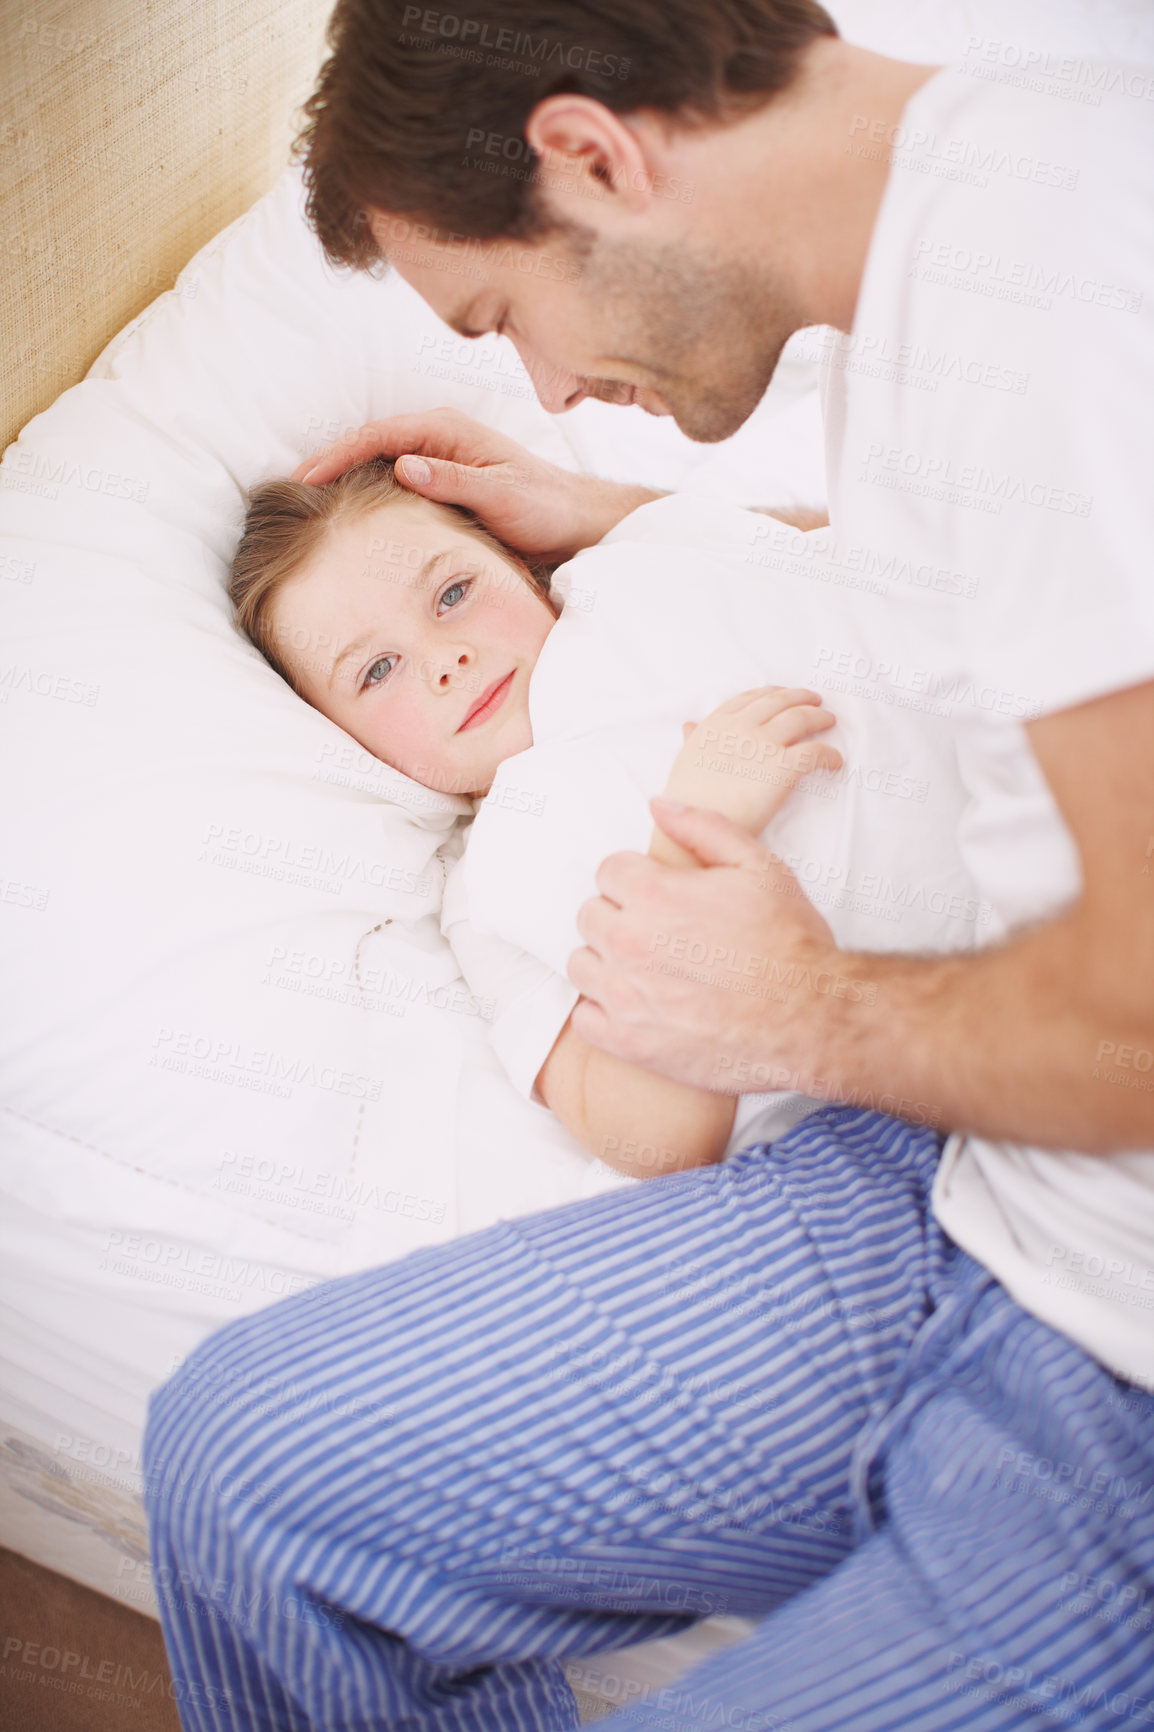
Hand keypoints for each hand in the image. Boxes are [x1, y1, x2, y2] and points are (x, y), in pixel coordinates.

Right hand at [291, 408, 658, 560]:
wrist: (575, 523)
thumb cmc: (544, 507)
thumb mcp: (500, 495)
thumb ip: (453, 481)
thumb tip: (403, 467)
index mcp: (447, 431)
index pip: (377, 436)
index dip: (336, 455)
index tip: (305, 478)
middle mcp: (438, 441)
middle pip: (367, 447)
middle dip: (327, 466)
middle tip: (289, 493)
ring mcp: (437, 463)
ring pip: (376, 467)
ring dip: (342, 483)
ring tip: (306, 509)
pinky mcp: (441, 486)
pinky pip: (392, 488)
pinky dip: (366, 499)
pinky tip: (348, 523)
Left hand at [570, 798, 841, 1093]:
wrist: (811, 1019)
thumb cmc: (789, 942)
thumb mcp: (759, 867)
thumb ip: (703, 828)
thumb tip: (658, 805)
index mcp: (653, 894)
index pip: (607, 871)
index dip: (636, 879)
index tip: (659, 895)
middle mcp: (629, 943)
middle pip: (589, 915)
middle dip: (619, 916)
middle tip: (659, 932)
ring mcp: (625, 996)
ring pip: (580, 964)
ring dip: (606, 961)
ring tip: (646, 968)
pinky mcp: (629, 1043)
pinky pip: (584, 1019)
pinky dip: (603, 1011)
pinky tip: (638, 1004)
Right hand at [664, 687, 840, 835]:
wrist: (693, 828)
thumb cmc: (687, 800)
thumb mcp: (685, 761)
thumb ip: (693, 739)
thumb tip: (689, 725)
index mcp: (717, 723)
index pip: (751, 697)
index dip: (773, 693)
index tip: (786, 695)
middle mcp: (741, 727)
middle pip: (780, 702)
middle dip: (801, 698)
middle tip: (816, 702)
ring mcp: (763, 745)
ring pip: (802, 718)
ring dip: (819, 717)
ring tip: (829, 721)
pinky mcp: (782, 768)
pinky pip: (815, 752)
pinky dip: (830, 754)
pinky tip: (835, 761)